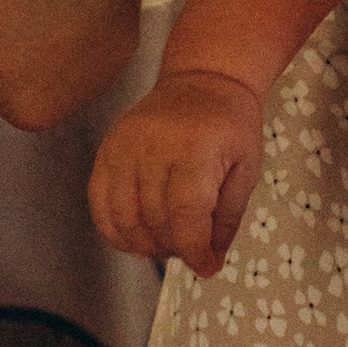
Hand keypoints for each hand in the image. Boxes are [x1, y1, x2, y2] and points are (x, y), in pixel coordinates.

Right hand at [89, 71, 264, 274]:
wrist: (202, 80)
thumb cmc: (230, 126)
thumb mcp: (247, 168)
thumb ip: (227, 217)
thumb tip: (208, 262)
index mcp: (194, 148)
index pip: (184, 214)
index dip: (194, 249)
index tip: (207, 266)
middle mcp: (152, 146)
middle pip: (154, 220)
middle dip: (176, 248)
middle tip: (193, 249)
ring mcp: (122, 147)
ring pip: (123, 218)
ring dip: (146, 244)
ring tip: (169, 242)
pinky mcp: (106, 151)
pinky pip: (100, 204)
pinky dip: (116, 231)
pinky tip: (138, 237)